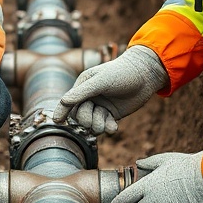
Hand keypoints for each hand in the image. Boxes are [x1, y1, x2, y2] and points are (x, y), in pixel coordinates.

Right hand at [51, 45, 167, 134]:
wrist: (145, 76)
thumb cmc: (121, 73)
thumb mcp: (101, 81)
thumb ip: (82, 93)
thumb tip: (62, 102)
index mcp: (83, 85)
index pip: (69, 101)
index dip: (62, 111)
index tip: (58, 121)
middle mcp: (90, 96)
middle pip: (79, 116)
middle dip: (86, 120)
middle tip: (96, 117)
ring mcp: (101, 106)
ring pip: (91, 124)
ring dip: (98, 126)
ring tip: (108, 123)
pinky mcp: (112, 114)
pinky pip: (104, 127)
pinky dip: (108, 129)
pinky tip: (114, 127)